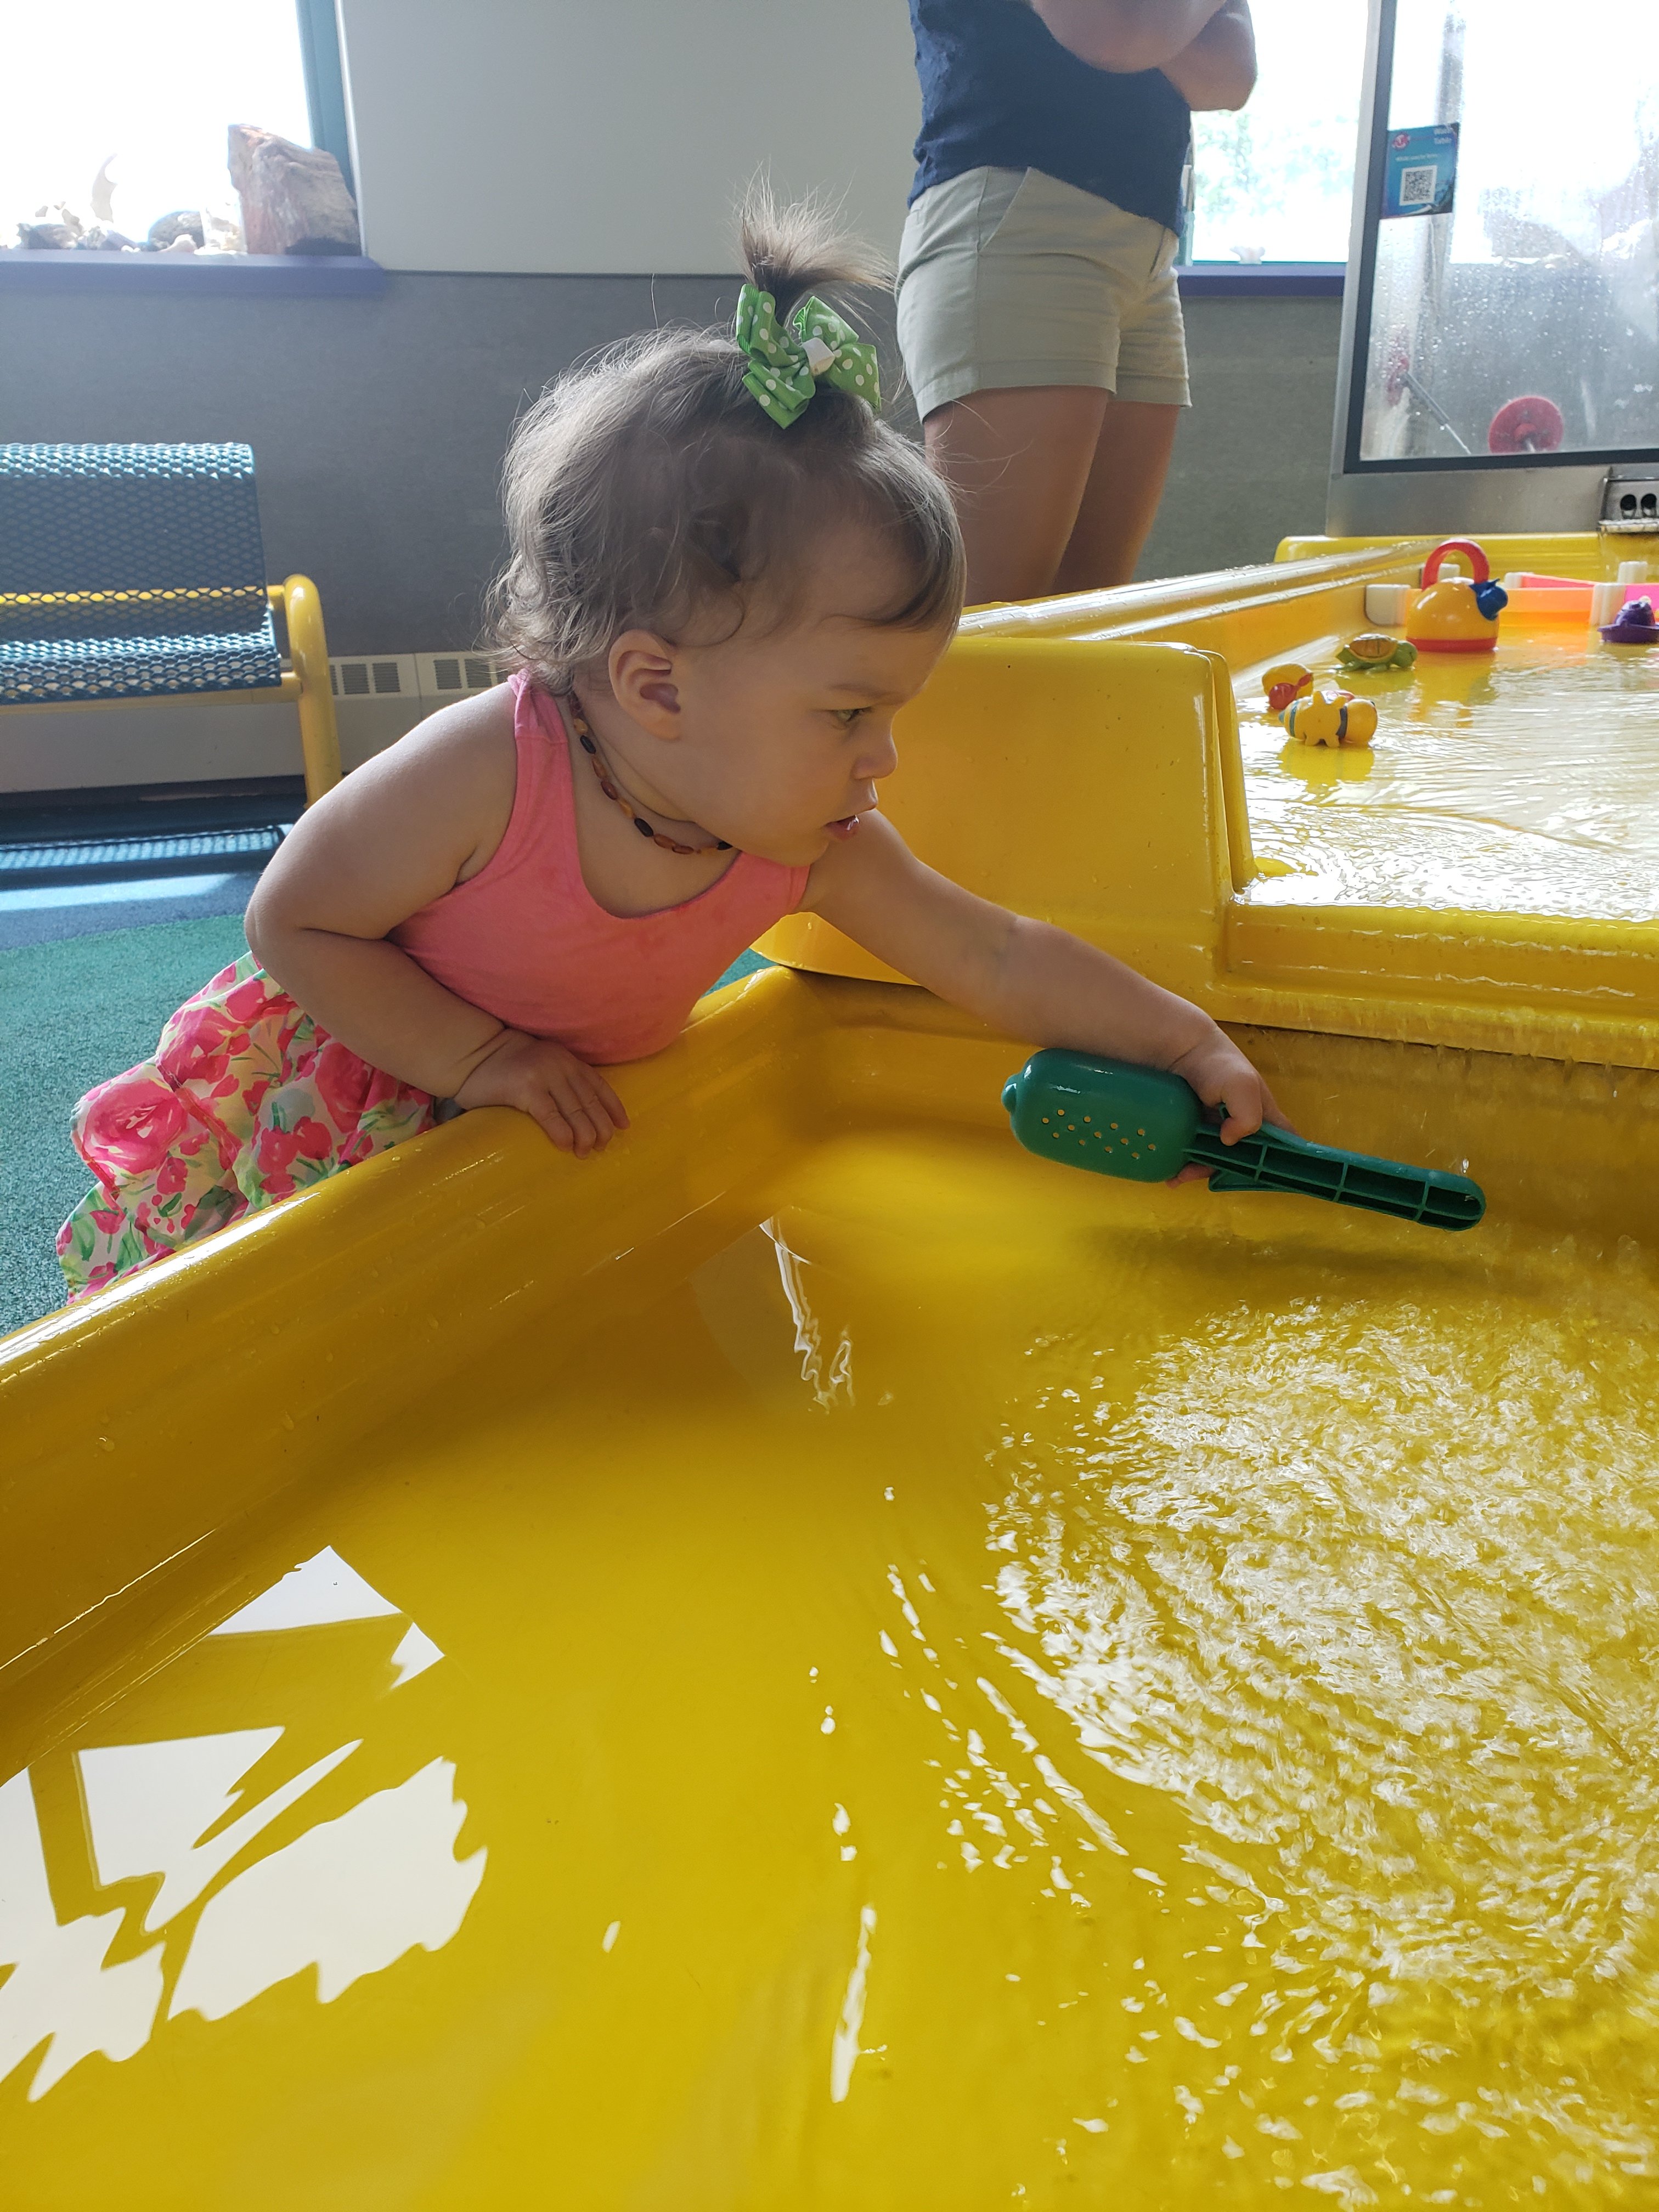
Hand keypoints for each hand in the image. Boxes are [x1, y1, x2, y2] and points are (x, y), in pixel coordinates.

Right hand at [452, 1029, 629, 1156]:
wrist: (472, 1053)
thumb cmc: (504, 1067)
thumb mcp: (541, 1065)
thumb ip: (558, 1081)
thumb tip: (576, 1115)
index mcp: (567, 1060)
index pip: (599, 1085)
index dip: (613, 1107)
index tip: (623, 1126)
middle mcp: (561, 1066)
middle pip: (590, 1102)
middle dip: (601, 1127)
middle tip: (602, 1147)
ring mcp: (544, 1076)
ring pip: (575, 1110)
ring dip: (585, 1135)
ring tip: (586, 1152)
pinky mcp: (526, 1089)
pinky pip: (551, 1115)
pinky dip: (562, 1133)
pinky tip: (566, 1146)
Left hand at [1163, 1024, 1288, 1184]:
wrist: (1176, 1049)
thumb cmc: (1218, 1064)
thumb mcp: (1242, 1085)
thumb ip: (1248, 1115)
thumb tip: (1230, 1141)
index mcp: (1263, 1117)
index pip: (1284, 1144)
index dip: (1283, 1163)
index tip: (1272, 1181)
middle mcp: (1242, 1127)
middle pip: (1243, 1161)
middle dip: (1226, 1173)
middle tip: (1201, 1173)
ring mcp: (1216, 1130)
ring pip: (1214, 1161)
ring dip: (1198, 1171)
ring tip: (1179, 1176)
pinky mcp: (1194, 1131)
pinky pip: (1192, 1155)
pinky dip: (1183, 1167)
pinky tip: (1171, 1173)